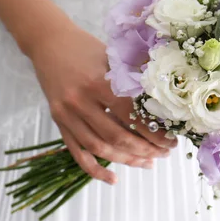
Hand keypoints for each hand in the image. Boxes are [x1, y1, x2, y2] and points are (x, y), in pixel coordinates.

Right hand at [27, 21, 177, 184]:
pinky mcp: (58, 122)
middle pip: (117, 136)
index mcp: (97, 83)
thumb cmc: (85, 47)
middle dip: (145, 149)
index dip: (154, 132)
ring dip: (126, 160)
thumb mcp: (111, 56)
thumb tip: (164, 102)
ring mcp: (66, 114)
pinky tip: (113, 179)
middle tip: (164, 153)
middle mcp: (80, 102)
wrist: (48, 41)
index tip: (171, 140)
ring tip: (147, 163)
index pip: (132, 116)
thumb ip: (133, 78)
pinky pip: (77, 152)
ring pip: (99, 147)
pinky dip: (95, 169)